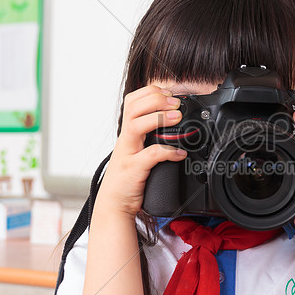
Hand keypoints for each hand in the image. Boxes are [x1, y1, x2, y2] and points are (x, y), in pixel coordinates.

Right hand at [96, 84, 187, 216]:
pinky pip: (150, 155)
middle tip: (175, 103)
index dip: (151, 92)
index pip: (133, 100)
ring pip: (136, 126)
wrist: (114, 202)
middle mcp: (125, 139)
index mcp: (127, 132)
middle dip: (155, 99)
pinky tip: (179, 153)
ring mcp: (128, 153)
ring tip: (177, 117)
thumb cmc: (128, 177)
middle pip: (133, 107)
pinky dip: (168, 152)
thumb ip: (151, 137)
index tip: (169, 94)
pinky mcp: (134, 169)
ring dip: (158, 117)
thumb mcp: (138, 151)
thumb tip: (175, 124)